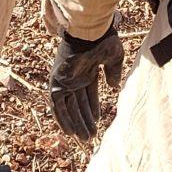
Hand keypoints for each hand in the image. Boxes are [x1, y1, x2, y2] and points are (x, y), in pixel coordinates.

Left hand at [50, 23, 124, 140]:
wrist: (89, 33)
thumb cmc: (103, 41)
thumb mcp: (114, 59)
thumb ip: (113, 73)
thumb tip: (113, 87)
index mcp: (87, 69)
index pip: (89, 93)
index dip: (93, 108)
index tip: (98, 121)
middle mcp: (75, 76)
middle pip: (79, 103)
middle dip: (85, 120)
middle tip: (91, 137)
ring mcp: (65, 79)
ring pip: (69, 107)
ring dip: (76, 123)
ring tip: (85, 138)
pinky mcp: (56, 82)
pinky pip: (58, 105)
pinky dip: (63, 118)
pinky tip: (70, 132)